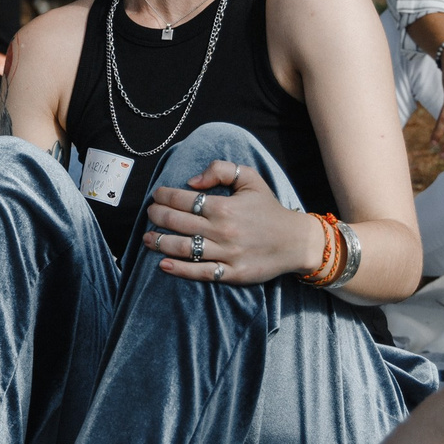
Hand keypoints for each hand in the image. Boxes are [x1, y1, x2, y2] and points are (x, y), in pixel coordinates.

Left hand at [143, 162, 321, 285]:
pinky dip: (179, 269)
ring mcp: (226, 254)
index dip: (164, 196)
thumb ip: (221, 169)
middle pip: (178, 223)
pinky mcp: (232, 273)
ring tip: (147, 238)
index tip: (156, 196)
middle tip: (149, 214)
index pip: (184, 199)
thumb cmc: (269, 209)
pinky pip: (201, 272)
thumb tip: (192, 181)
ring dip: (160, 243)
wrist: (296, 241)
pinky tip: (163, 264)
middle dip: (157, 216)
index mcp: (224, 206)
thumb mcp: (250, 178)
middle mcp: (222, 230)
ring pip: (184, 248)